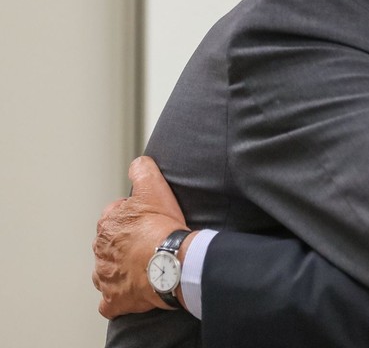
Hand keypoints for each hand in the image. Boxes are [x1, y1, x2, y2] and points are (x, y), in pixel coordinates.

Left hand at [92, 156, 188, 318]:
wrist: (171, 262)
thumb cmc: (162, 228)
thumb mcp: (154, 188)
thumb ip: (142, 171)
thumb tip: (137, 163)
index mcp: (108, 224)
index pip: (115, 215)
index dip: (134, 216)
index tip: (149, 219)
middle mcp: (101, 250)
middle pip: (111, 243)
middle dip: (126, 242)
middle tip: (150, 242)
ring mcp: (106, 276)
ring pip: (107, 271)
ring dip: (120, 269)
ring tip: (143, 266)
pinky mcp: (114, 298)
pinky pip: (110, 302)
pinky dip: (117, 298)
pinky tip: (130, 293)